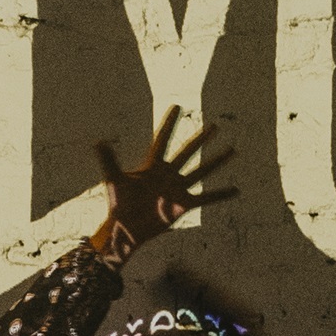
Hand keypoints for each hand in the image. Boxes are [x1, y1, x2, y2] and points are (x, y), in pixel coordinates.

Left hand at [88, 106, 236, 266]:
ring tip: (233, 150)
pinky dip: (221, 194)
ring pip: (202, 171)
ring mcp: (177, 189)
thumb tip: (98, 141)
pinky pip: (206, 198)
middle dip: (201, 139)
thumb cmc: (118, 205)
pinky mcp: (184, 205)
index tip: (177, 106)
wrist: (126, 229)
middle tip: (214, 125)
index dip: (169, 123)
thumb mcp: (114, 180)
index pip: (162, 139)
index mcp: (152, 166)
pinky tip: (237, 190)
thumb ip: (108, 160)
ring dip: (217, 161)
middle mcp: (168, 174)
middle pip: (188, 152)